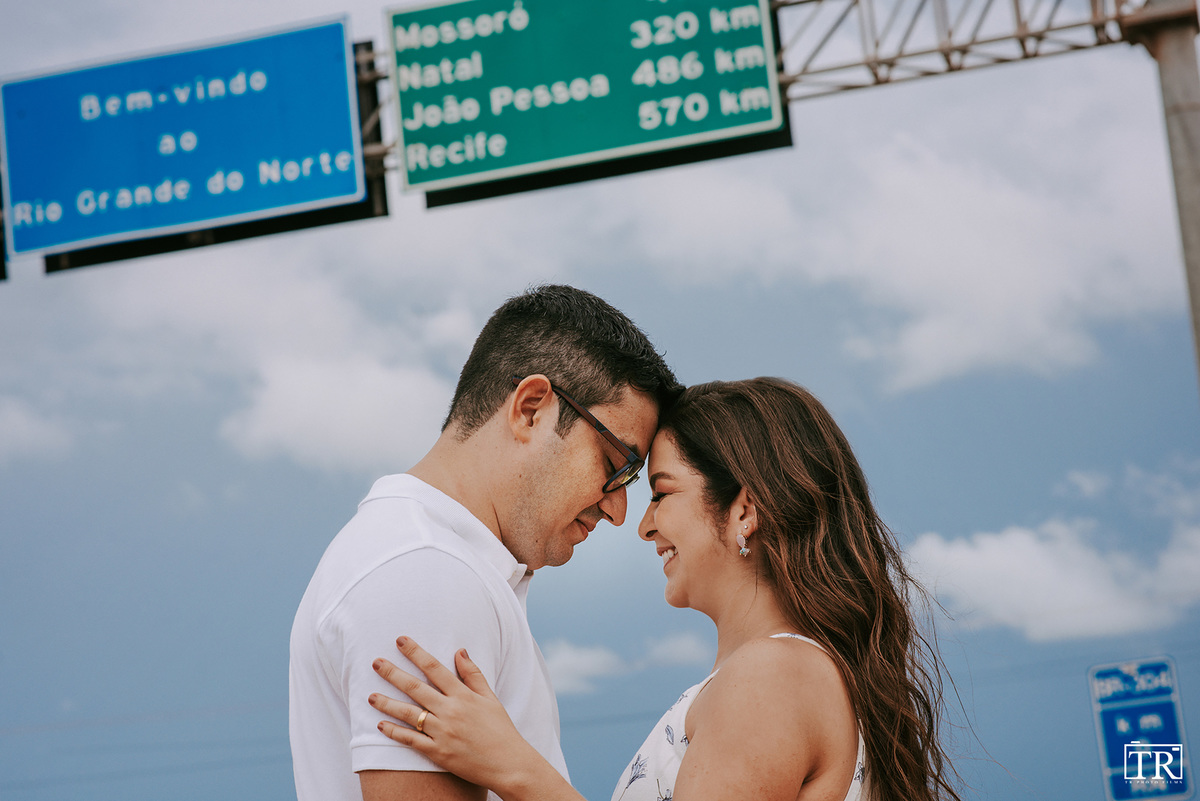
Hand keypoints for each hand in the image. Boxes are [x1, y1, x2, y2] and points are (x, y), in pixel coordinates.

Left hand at [369, 636, 541, 793]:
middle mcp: (450, 711)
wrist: (509, 764)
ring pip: (409, 714)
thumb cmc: (500, 730)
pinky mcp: (438, 752)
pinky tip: (381, 724)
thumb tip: (460, 651)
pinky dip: (395, 732)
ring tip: (370, 695)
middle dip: (393, 673)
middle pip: (416, 688)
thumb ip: (473, 674)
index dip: (416, 653)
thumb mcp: (490, 698)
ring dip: (387, 703)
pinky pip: (412, 740)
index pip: (435, 668)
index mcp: (463, 695)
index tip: (400, 641)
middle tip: (376, 662)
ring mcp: (443, 732)